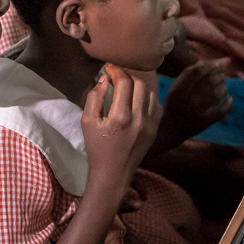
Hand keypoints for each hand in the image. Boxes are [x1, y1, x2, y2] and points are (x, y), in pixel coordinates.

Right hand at [81, 65, 159, 187]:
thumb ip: (94, 97)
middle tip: (116, 78)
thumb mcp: (87, 122)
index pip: (124, 83)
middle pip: (139, 84)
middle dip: (127, 77)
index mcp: (121, 117)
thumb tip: (104, 80)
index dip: (116, 71)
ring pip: (150, 93)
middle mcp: (139, 119)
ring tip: (126, 88)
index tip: (108, 69)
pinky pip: (156, 105)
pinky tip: (136, 101)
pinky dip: (147, 98)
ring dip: (138, 86)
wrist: (113, 174)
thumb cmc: (97, 148)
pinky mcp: (155, 129)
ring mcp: (150, 125)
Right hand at [164, 61, 231, 138]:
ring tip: (224, 88)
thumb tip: (202, 62)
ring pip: (216, 95)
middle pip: (208, 82)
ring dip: (223, 89)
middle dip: (219, 76)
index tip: (216, 65)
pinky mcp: (205, 122)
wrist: (170, 130)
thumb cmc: (174, 106)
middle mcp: (188, 99)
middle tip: (222, 76)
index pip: (197, 72)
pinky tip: (230, 99)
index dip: (209, 66)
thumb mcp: (175, 89)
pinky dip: (227, 104)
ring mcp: (197, 111)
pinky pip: (220, 111)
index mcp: (179, 89)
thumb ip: (186, 75)